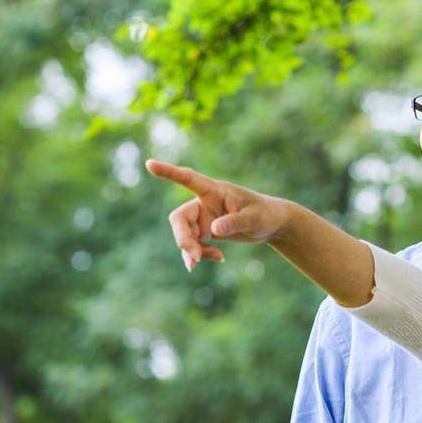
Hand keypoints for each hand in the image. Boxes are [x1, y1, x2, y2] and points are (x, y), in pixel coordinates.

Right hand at [146, 159, 290, 270]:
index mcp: (215, 191)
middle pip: (179, 219)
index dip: (168, 172)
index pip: (188, 178)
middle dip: (183, 239)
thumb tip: (214, 231)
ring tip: (212, 259)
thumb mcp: (255, 219)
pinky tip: (220, 258)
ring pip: (184, 235)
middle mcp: (204, 202)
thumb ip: (235, 222)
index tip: (149, 164)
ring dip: (191, 250)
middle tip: (194, 258)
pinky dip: (201, 254)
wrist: (272, 224)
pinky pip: (193, 245)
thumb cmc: (266, 214)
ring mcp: (203, 218)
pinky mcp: (205, 231)